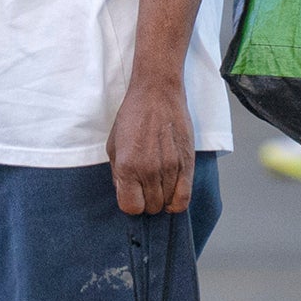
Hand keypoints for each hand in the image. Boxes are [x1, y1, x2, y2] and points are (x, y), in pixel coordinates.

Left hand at [108, 76, 195, 216]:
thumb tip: (126, 192)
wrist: (157, 93)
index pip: (131, 207)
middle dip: (147, 202)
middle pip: (151, 207)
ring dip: (162, 198)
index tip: (133, 196)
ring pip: (167, 203)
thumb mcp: (113, 145)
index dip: (131, 204)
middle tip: (146, 188)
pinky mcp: (187, 163)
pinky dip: (177, 201)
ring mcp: (170, 168)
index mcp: (127, 166)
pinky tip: (172, 194)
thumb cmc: (133, 116)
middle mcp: (148, 170)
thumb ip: (118, 173)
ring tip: (159, 184)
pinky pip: (184, 197)